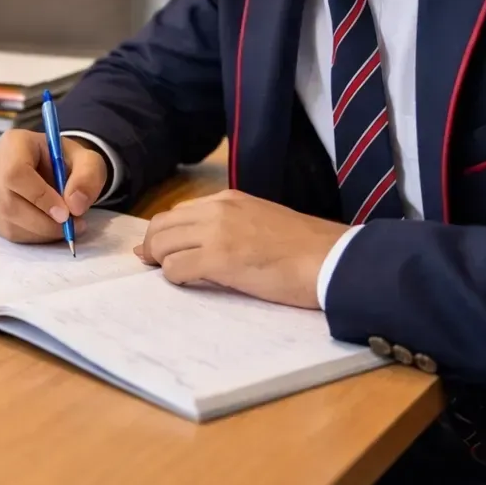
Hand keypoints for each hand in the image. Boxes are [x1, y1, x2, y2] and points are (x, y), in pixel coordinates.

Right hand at [0, 129, 107, 243]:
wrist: (52, 169)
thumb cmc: (67, 162)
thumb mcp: (88, 161)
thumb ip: (88, 177)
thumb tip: (75, 205)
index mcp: (14, 142)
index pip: (15, 172)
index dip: (39, 197)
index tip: (65, 213)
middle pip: (9, 202)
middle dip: (43, 222)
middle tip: (70, 226)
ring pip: (7, 220)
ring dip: (40, 232)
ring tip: (64, 227)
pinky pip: (5, 231)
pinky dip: (32, 237)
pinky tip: (47, 228)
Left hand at [136, 190, 351, 308]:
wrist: (331, 258)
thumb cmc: (305, 248)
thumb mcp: (261, 221)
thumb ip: (230, 225)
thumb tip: (199, 244)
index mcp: (228, 200)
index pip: (179, 212)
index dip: (165, 233)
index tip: (161, 251)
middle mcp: (217, 210)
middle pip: (162, 225)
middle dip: (153, 247)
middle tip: (156, 267)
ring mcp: (216, 232)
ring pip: (162, 244)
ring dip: (162, 263)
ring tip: (175, 278)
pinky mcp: (218, 258)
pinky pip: (175, 269)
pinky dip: (175, 279)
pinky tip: (190, 285)